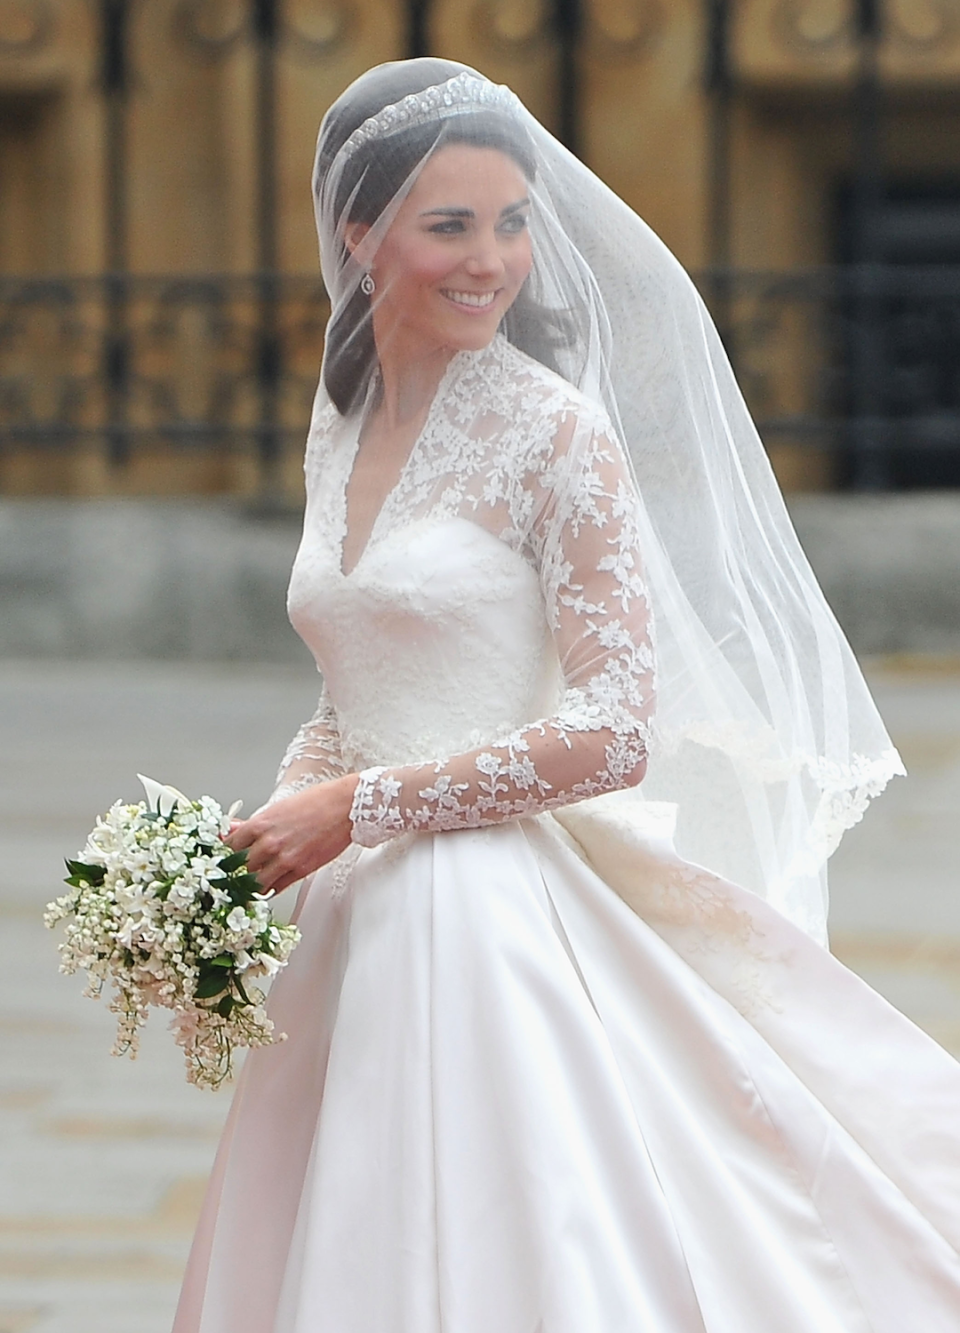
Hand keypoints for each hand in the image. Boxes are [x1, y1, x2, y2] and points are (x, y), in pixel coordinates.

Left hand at [226, 775, 358, 894]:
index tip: (223, 861)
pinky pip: (276, 888)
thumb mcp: (277, 808)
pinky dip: (269, 890)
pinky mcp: (301, 870)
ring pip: (255, 883)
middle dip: (234, 874)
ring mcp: (284, 859)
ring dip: (250, 886)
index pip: (229, 847)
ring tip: (247, 887)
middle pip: (239, 868)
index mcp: (260, 824)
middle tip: (231, 878)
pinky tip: (267, 886)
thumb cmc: (315, 802)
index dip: (224, 856)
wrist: (343, 806)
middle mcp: (269, 843)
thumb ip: (252, 823)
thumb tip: (230, 829)